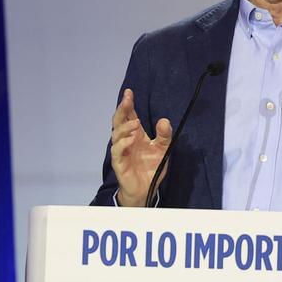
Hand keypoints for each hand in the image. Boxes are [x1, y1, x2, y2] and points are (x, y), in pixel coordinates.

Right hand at [110, 89, 171, 206]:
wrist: (147, 189)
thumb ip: (164, 135)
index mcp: (135, 135)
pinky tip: (132, 139)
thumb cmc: (151, 168)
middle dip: (122, 109)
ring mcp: (121, 151)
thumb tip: (164, 120)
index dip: (128, 104)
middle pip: (119, 121)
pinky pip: (117, 151)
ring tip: (136, 122)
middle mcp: (126, 140)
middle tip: (127, 100)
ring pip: (116, 134)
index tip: (129, 92)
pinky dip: (123, 144)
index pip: (128, 116)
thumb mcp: (163, 149)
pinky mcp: (119, 163)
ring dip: (125, 127)